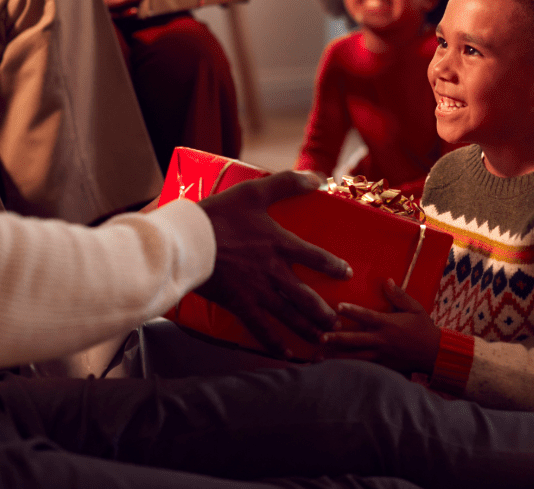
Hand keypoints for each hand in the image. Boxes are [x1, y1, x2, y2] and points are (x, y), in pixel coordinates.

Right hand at [196, 171, 352, 357]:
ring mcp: (257, 291)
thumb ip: (287, 184)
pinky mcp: (239, 305)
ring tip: (324, 340)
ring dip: (308, 329)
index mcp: (279, 244)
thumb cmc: (220, 215)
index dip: (333, 266)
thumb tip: (317, 178)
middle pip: (306, 296)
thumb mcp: (255, 192)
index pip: (315, 257)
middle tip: (339, 321)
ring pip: (289, 316)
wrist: (188, 241)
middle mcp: (273, 272)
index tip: (346, 274)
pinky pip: (261, 329)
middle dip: (324, 311)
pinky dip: (276, 343)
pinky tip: (288, 354)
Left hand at [320, 278, 440, 374]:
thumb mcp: (415, 308)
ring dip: (337, 356)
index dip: (352, 311)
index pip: (366, 316)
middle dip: (337, 338)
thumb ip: (399, 295)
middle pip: (355, 339)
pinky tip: (335, 370)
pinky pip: (363, 368)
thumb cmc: (424, 328)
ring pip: (355, 356)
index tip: (337, 306)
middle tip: (321, 337)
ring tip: (319, 356)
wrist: (435, 354)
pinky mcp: (383, 367)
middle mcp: (382, 340)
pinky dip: (349, 369)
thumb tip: (387, 281)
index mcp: (388, 324)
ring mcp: (381, 355)